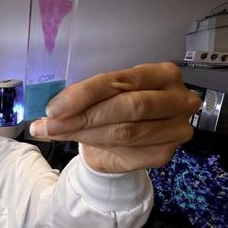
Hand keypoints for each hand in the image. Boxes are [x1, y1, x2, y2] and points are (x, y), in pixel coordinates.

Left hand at [29, 62, 200, 172]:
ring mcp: (176, 128)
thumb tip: (49, 110)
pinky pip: (128, 151)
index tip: (54, 107)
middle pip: (128, 106)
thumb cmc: (115, 111)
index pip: (121, 80)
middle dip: (84, 116)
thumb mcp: (100, 97)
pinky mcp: (165, 154)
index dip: (85, 93)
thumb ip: (80, 98)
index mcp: (162, 74)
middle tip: (52, 124)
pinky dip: (97, 147)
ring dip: (85, 133)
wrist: (124, 145)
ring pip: (125, 131)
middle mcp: (178, 99)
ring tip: (56, 132)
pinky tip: (77, 144)